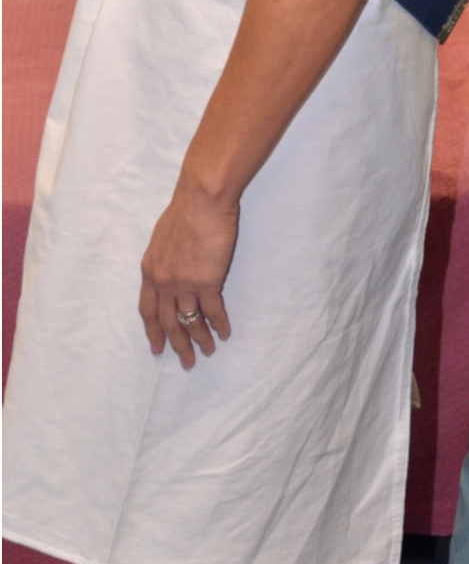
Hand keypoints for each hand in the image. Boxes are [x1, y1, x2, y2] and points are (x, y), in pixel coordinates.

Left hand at [138, 186, 238, 367]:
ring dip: (199, 340)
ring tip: (208, 352)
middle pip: (166, 322)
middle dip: (176, 345)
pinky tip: (225, 333)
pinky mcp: (207, 282)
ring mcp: (184, 284)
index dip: (152, 331)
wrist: (201, 202)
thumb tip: (174, 266)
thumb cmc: (186, 212)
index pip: (147, 310)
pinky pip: (212, 311)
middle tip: (186, 361)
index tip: (157, 348)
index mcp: (150, 271)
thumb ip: (166, 258)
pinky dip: (219, 325)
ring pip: (189, 321)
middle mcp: (163, 282)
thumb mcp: (163, 238)